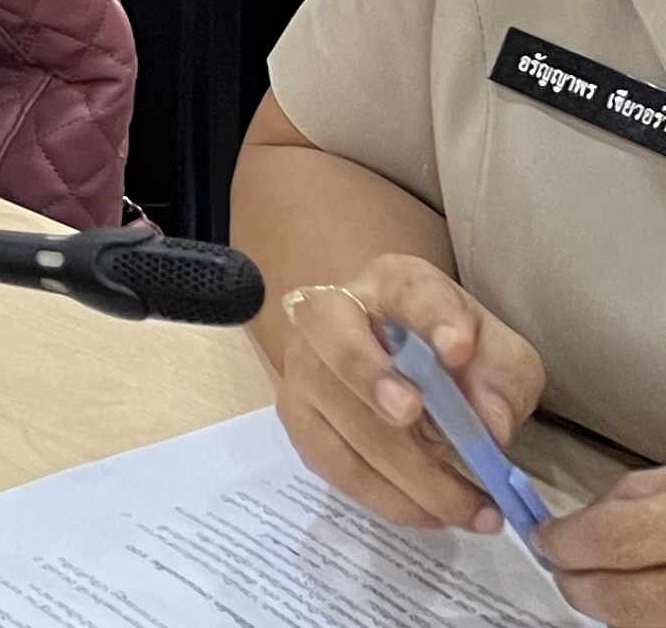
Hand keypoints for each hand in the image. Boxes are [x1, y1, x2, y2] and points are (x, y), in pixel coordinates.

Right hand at [268, 259, 546, 533]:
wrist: (401, 368)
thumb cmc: (455, 359)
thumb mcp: (499, 359)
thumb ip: (502, 382)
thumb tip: (489, 427)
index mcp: (396, 284)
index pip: (411, 290)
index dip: (433, 317)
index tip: (459, 346)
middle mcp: (332, 315)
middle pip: (341, 344)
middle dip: (375, 382)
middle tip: (417, 421)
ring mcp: (305, 368)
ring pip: (336, 414)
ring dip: (405, 470)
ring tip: (470, 508)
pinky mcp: (298, 419)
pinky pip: (332, 462)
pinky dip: (384, 497)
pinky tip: (432, 515)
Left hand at [544, 467, 665, 623]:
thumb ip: (628, 500)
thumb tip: (577, 527)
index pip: (615, 539)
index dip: (568, 542)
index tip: (546, 540)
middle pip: (628, 602)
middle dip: (582, 588)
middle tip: (563, 572)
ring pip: (644, 627)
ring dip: (615, 613)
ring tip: (602, 587)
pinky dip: (642, 620)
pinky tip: (638, 603)